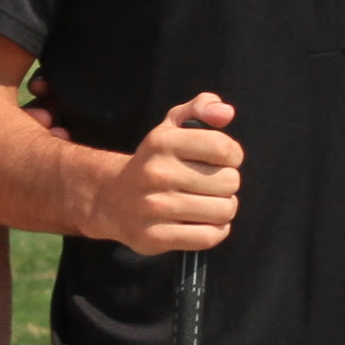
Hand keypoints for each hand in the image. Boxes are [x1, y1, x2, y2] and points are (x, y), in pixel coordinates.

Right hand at [73, 95, 241, 255]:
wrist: (112, 199)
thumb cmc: (156, 160)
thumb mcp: (172, 126)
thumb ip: (202, 107)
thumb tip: (226, 113)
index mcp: (163, 142)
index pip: (224, 148)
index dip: (233, 155)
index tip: (222, 159)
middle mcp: (157, 173)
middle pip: (230, 181)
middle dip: (227, 183)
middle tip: (210, 184)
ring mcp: (154, 207)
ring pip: (224, 210)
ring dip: (224, 208)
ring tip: (208, 202)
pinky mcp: (155, 237)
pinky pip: (209, 236)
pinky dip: (216, 230)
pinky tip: (203, 222)